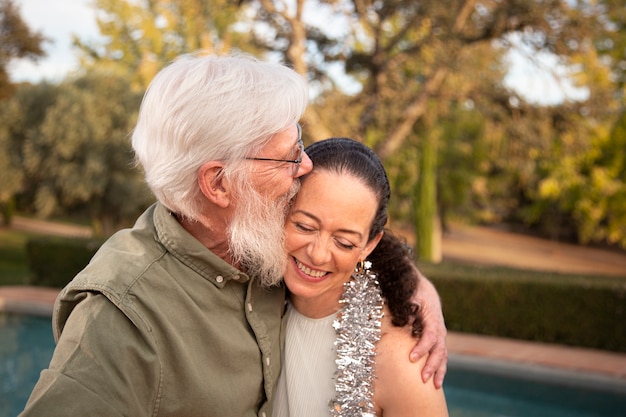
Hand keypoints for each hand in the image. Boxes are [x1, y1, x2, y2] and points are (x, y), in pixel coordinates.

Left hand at [409, 271, 446, 387]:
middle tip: (423, 379)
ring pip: (443, 355)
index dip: (422, 348)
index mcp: (433, 318)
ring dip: (438, 370)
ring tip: (433, 385)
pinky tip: (436, 381)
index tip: (412, 358)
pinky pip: (441, 356)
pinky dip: (439, 368)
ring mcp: (441, 335)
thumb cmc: (414, 293)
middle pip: (439, 349)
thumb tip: (406, 321)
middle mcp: (440, 328)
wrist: (423, 289)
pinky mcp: (438, 340)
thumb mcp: (410, 296)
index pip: (430, 336)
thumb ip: (408, 308)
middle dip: (432, 365)